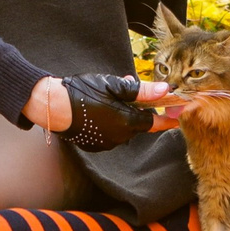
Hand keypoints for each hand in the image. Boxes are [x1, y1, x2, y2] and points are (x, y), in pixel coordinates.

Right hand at [27, 75, 171, 140]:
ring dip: (123, 113)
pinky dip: (111, 120)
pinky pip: (110, 132)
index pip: (154, 122)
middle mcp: (119, 136)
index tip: (176, 117)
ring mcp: (106, 142)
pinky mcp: (95, 144)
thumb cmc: (84, 92)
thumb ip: (142, 91)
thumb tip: (166, 90)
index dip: (166, 118)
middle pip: (138, 123)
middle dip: (138, 108)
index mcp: (127, 122)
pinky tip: (100, 107)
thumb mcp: (115, 86)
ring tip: (110, 94)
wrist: (53, 106)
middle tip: (129, 88)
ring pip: (123, 127)